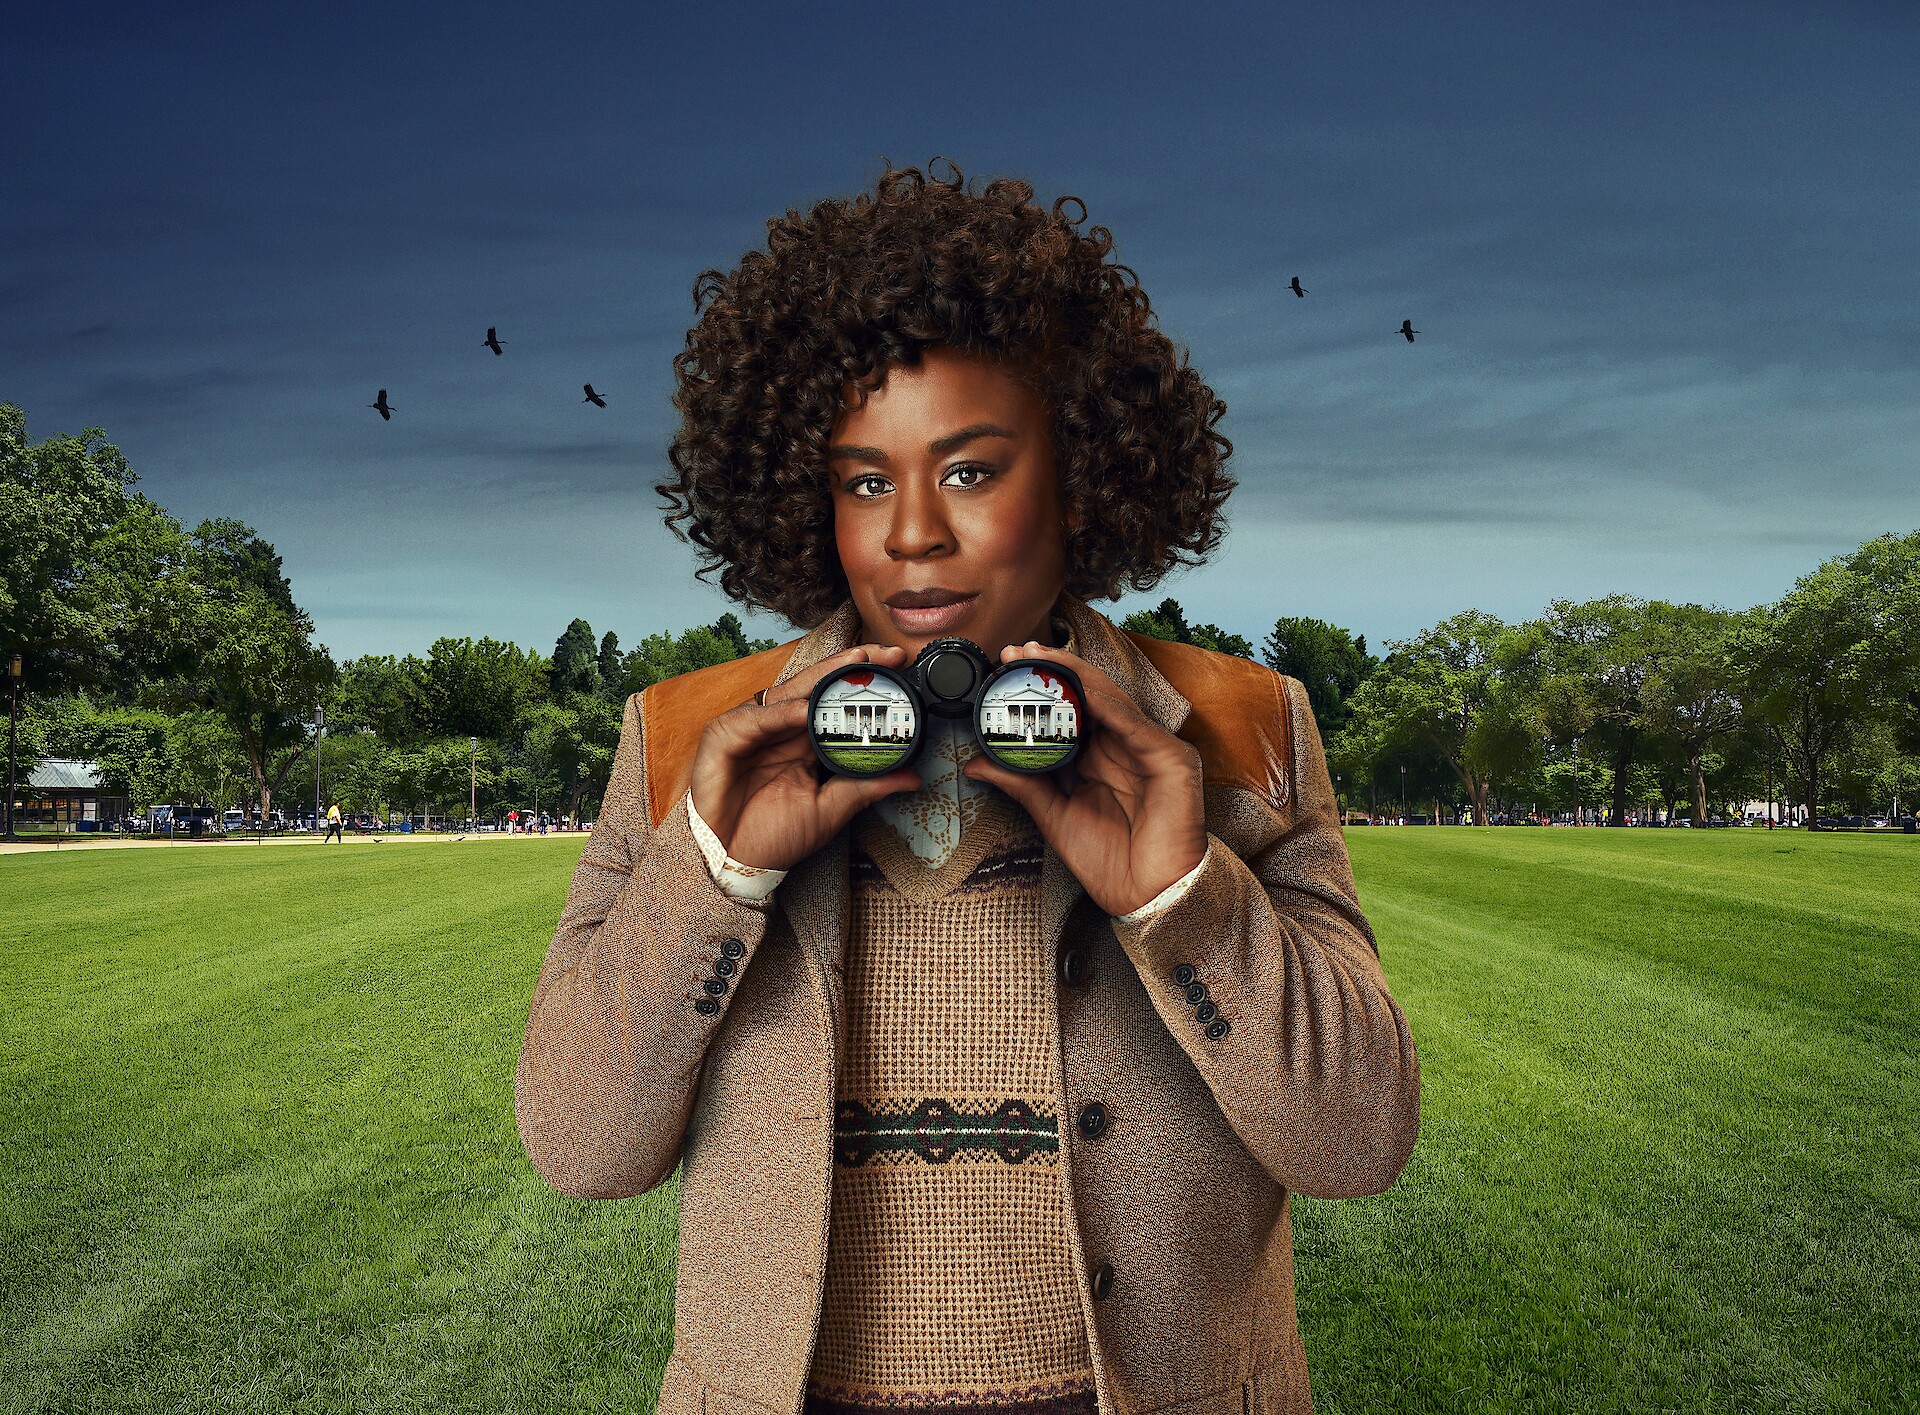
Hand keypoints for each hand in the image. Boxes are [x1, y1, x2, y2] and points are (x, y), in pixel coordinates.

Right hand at [690, 644, 922, 870]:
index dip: (863, 683)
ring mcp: (751, 728)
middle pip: (817, 685)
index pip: (836, 702)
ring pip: (789, 692)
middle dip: (851, 665)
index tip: (898, 668)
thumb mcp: (830, 810)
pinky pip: (755, 719)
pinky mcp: (723, 736)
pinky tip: (802, 711)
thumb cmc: (771, 837)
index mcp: (803, 741)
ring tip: (854, 665)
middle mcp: (780, 728)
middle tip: (885, 654)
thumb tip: (912, 777)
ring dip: (821, 677)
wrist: (732, 864)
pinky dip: (780, 714)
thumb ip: (866, 787)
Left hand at [962, 641, 1206, 916]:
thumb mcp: (1053, 816)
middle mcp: (1125, 747)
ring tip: (1040, 658)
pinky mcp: (1173, 759)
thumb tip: (976, 764)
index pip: (1069, 710)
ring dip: (1075, 676)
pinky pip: (1136, 725)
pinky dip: (1108, 704)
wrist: (1148, 898)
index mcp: (1099, 758)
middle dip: (1053, 670)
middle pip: (1089, 695)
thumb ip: (1021, 784)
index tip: (1003, 668)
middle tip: (1015, 651)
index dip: (1039, 687)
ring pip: (1111, 699)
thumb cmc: (1111, 862)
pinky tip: (1082, 689)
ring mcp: (1150, 749)